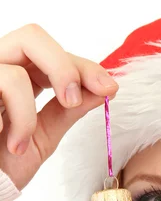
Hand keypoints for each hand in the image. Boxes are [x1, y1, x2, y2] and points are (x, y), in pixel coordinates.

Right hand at [0, 23, 118, 190]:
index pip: (55, 56)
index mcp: (20, 77)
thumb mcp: (42, 137)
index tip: (110, 88)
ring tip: (24, 141)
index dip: (84, 67)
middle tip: (74, 101)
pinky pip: (6, 81)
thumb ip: (68, 112)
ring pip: (21, 54)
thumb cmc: (4, 163)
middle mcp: (1, 66)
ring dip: (30, 107)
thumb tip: (106, 90)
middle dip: (65, 67)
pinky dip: (18, 116)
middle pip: (34, 36)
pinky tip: (12, 142)